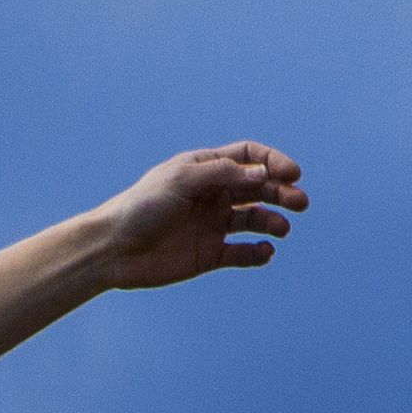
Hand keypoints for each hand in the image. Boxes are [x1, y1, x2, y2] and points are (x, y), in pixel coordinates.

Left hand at [88, 141, 306, 288]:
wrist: (112, 250)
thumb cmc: (141, 207)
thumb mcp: (180, 181)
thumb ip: (222, 174)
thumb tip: (263, 175)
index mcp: (204, 170)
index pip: (248, 157)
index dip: (272, 163)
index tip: (291, 174)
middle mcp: (212, 195)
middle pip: (258, 188)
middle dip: (281, 193)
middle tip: (300, 202)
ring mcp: (212, 224)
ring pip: (254, 219)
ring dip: (273, 222)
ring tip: (282, 229)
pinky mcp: (209, 254)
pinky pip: (242, 253)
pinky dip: (257, 253)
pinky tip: (265, 252)